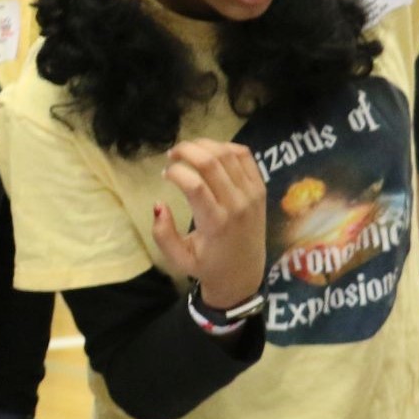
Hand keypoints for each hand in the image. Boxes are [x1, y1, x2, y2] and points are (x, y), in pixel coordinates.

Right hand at [151, 139, 266, 310]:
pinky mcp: (260, 189)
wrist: (244, 273)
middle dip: (186, 150)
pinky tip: (211, 152)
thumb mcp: (177, 259)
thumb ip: (163, 234)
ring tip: (188, 151)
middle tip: (171, 154)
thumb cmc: (207, 266)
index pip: (195, 185)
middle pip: (211, 162)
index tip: (163, 174)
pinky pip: (245, 157)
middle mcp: (236, 205)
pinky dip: (226, 147)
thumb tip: (158, 204)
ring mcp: (251, 195)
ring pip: (228, 154)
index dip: (175, 172)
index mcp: (215, 223)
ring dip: (204, 145)